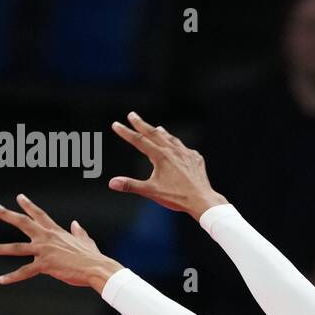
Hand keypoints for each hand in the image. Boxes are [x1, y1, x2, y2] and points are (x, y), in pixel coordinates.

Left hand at [0, 195, 121, 290]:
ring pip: (16, 248)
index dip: (28, 205)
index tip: (19, 197)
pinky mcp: (45, 265)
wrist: (97, 268)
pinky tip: (0, 280)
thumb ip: (78, 231)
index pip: (39, 215)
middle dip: (5, 213)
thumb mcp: (85, 240)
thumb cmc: (93, 256)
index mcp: (56, 232)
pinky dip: (12, 277)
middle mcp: (47, 238)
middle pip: (22, 222)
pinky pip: (25, 271)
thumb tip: (75, 223)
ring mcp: (44, 251)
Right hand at [109, 112, 226, 220]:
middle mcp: (173, 151)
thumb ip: (130, 185)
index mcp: (160, 156)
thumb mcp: (151, 191)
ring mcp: (186, 153)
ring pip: (171, 139)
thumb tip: (111, 183)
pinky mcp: (195, 159)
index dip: (126, 132)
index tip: (116, 124)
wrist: (202, 200)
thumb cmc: (177, 197)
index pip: (139, 140)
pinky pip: (184, 148)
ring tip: (157, 128)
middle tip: (132, 115)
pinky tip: (177, 147)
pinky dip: (177, 145)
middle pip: (154, 134)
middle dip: (141, 124)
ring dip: (162, 133)